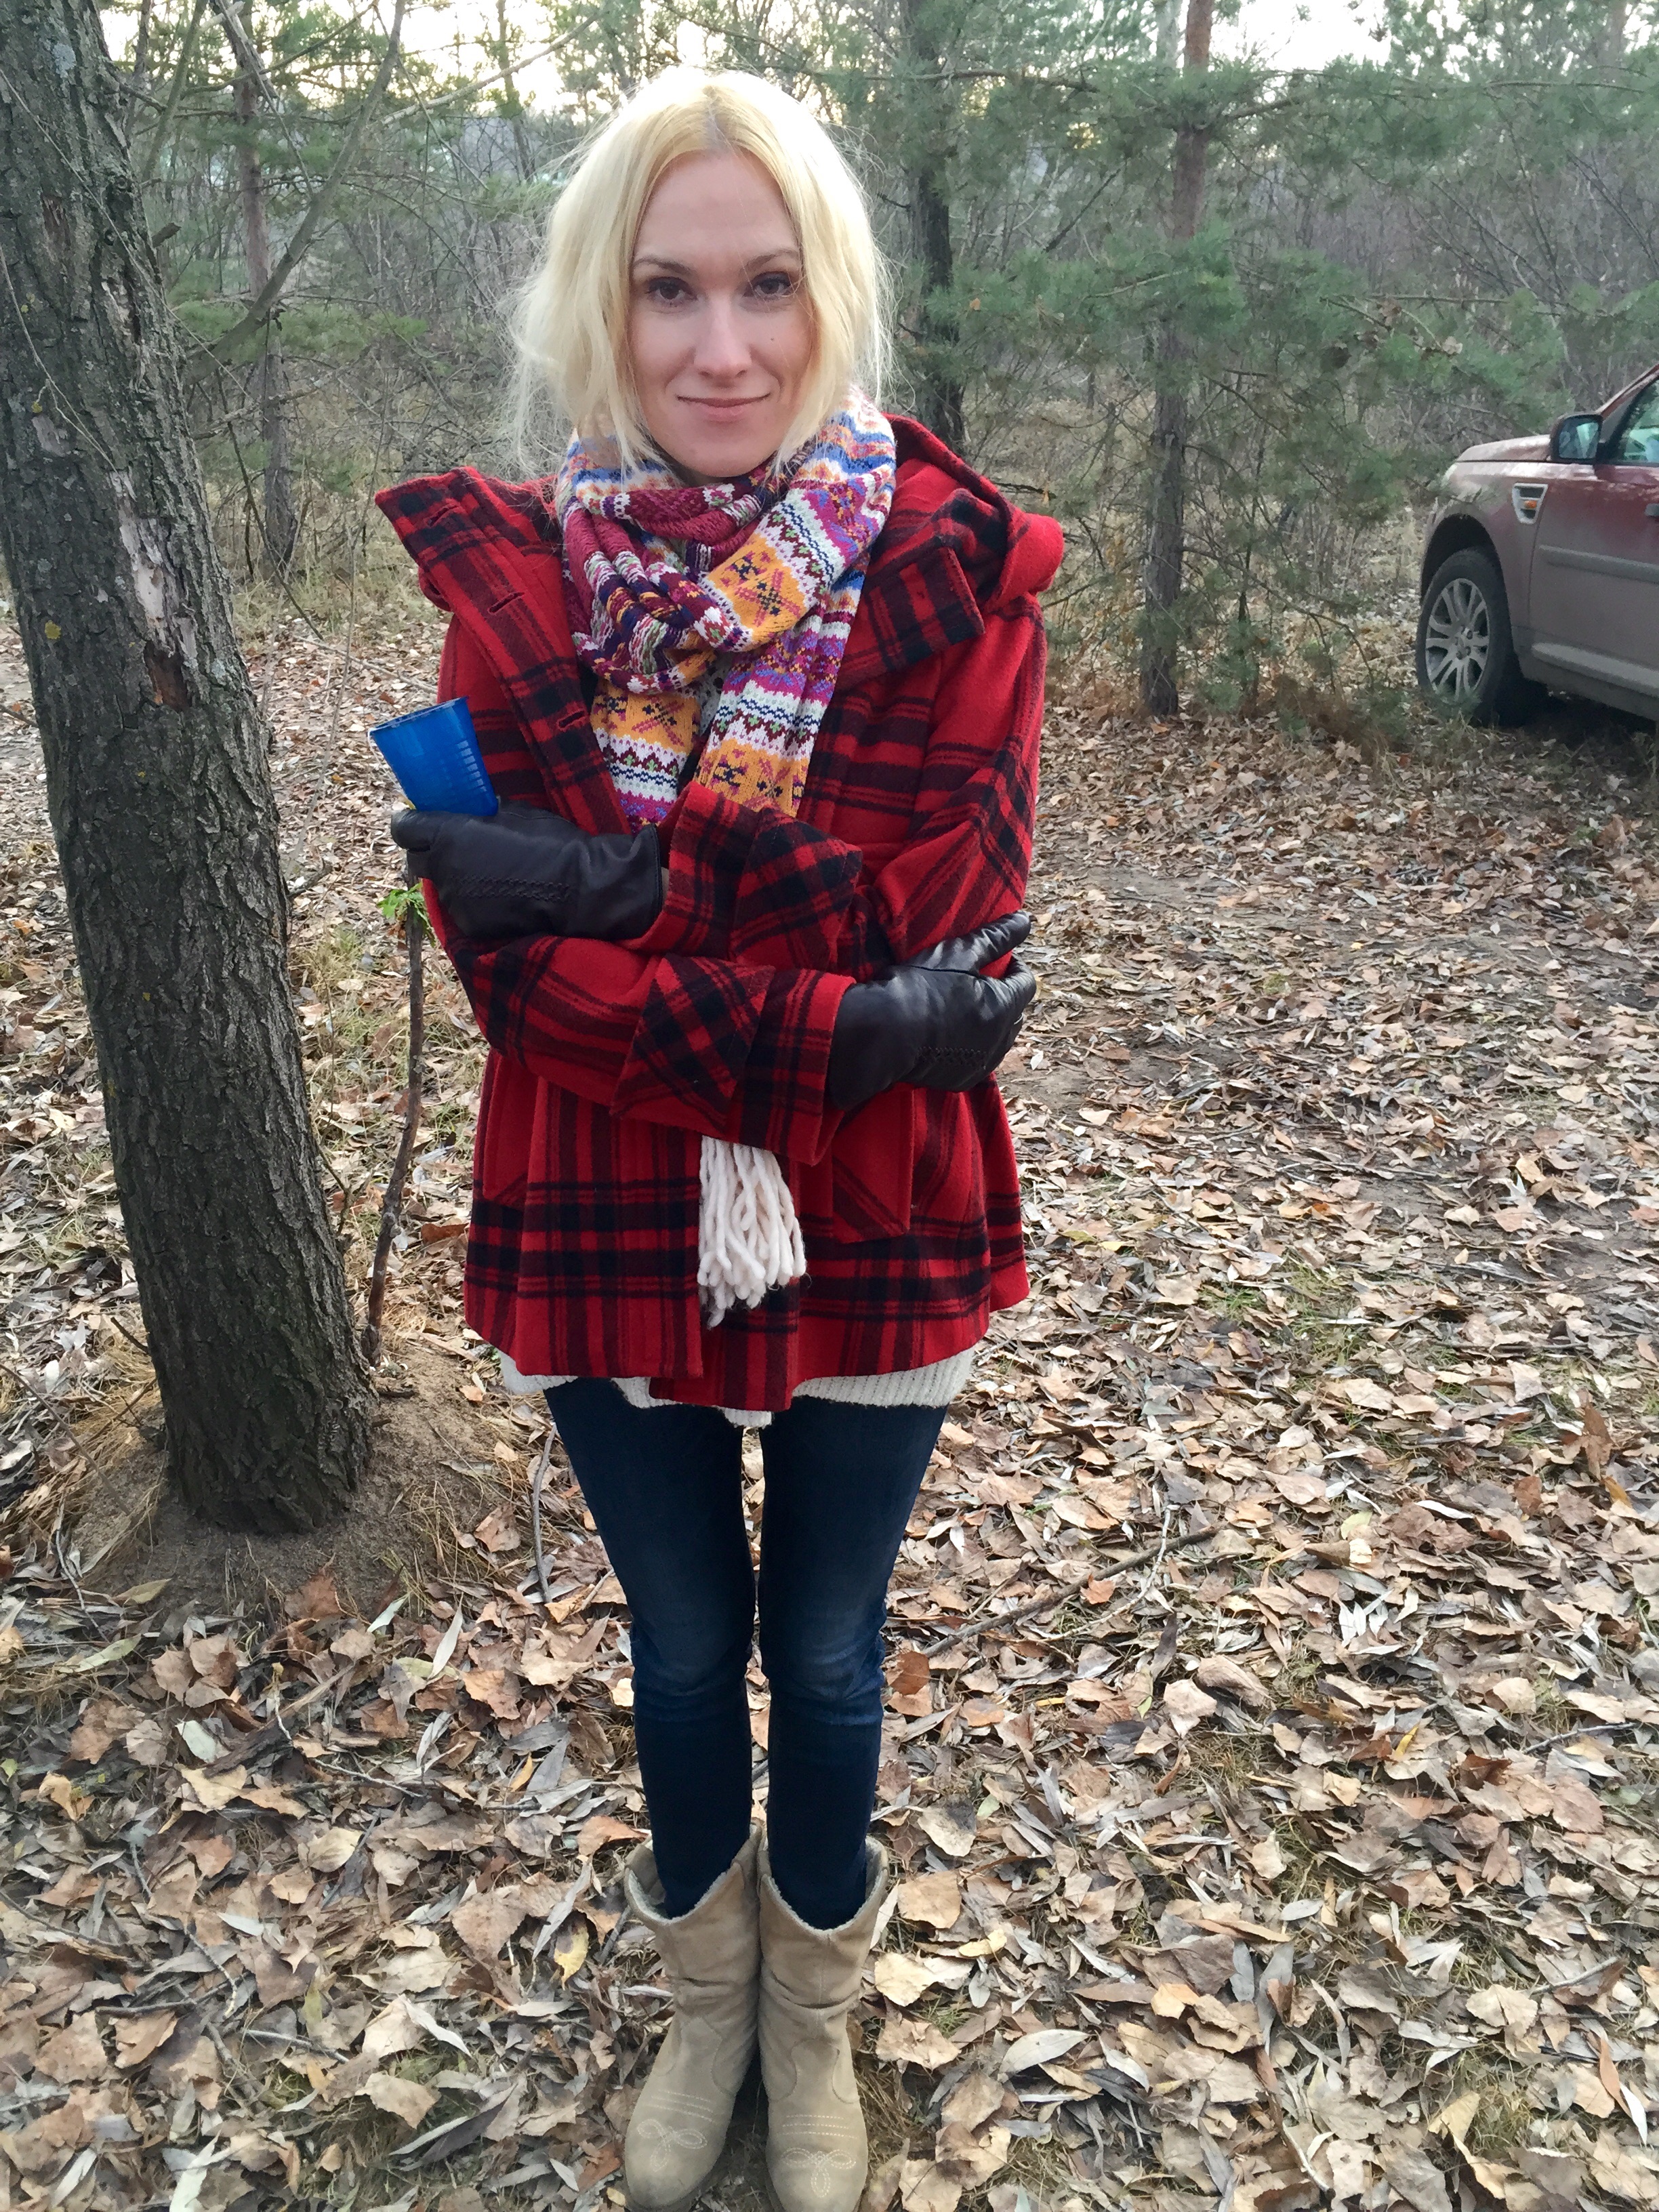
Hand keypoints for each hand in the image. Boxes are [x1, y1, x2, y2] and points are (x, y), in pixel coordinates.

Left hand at [391, 802, 662, 941]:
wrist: (576, 890)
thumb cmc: (548, 841)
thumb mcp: (513, 811)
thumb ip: (481, 812)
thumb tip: (471, 810)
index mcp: (449, 835)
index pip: (404, 829)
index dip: (408, 824)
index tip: (415, 821)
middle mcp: (444, 869)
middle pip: (416, 860)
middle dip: (428, 852)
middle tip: (452, 846)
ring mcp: (455, 900)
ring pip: (441, 886)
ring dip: (454, 877)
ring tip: (485, 873)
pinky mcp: (470, 925)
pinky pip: (462, 908)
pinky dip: (473, 901)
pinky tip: (499, 895)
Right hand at [828, 912, 1035, 1112]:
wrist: (881, 1035)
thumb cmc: (918, 987)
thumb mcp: (957, 953)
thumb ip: (995, 937)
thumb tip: (1024, 920)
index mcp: (1003, 1006)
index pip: (1026, 982)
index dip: (1015, 967)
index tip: (999, 959)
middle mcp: (999, 1039)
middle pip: (1015, 1012)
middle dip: (1005, 995)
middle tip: (980, 981)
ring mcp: (981, 1063)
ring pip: (999, 1038)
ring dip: (991, 1021)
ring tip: (966, 1007)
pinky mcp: (961, 1079)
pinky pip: (978, 1058)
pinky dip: (973, 1044)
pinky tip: (951, 1032)